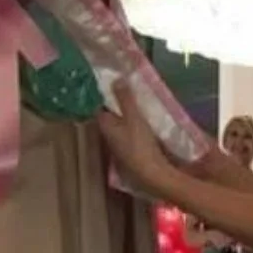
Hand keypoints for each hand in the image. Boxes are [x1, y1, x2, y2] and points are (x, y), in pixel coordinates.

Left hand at [97, 79, 176, 197]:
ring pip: (121, 127)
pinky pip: (131, 135)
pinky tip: (146, 123)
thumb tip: (115, 78)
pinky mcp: (132, 153)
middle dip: (118, 106)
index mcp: (106, 127)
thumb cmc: (140, 143)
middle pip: (111, 118)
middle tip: (129, 91)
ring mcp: (120, 147)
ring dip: (127, 117)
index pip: (100, 108)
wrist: (152, 173)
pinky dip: (135, 127)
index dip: (105, 97)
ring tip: (139, 103)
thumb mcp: (134, 117)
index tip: (113, 84)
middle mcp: (109, 137)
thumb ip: (125, 99)